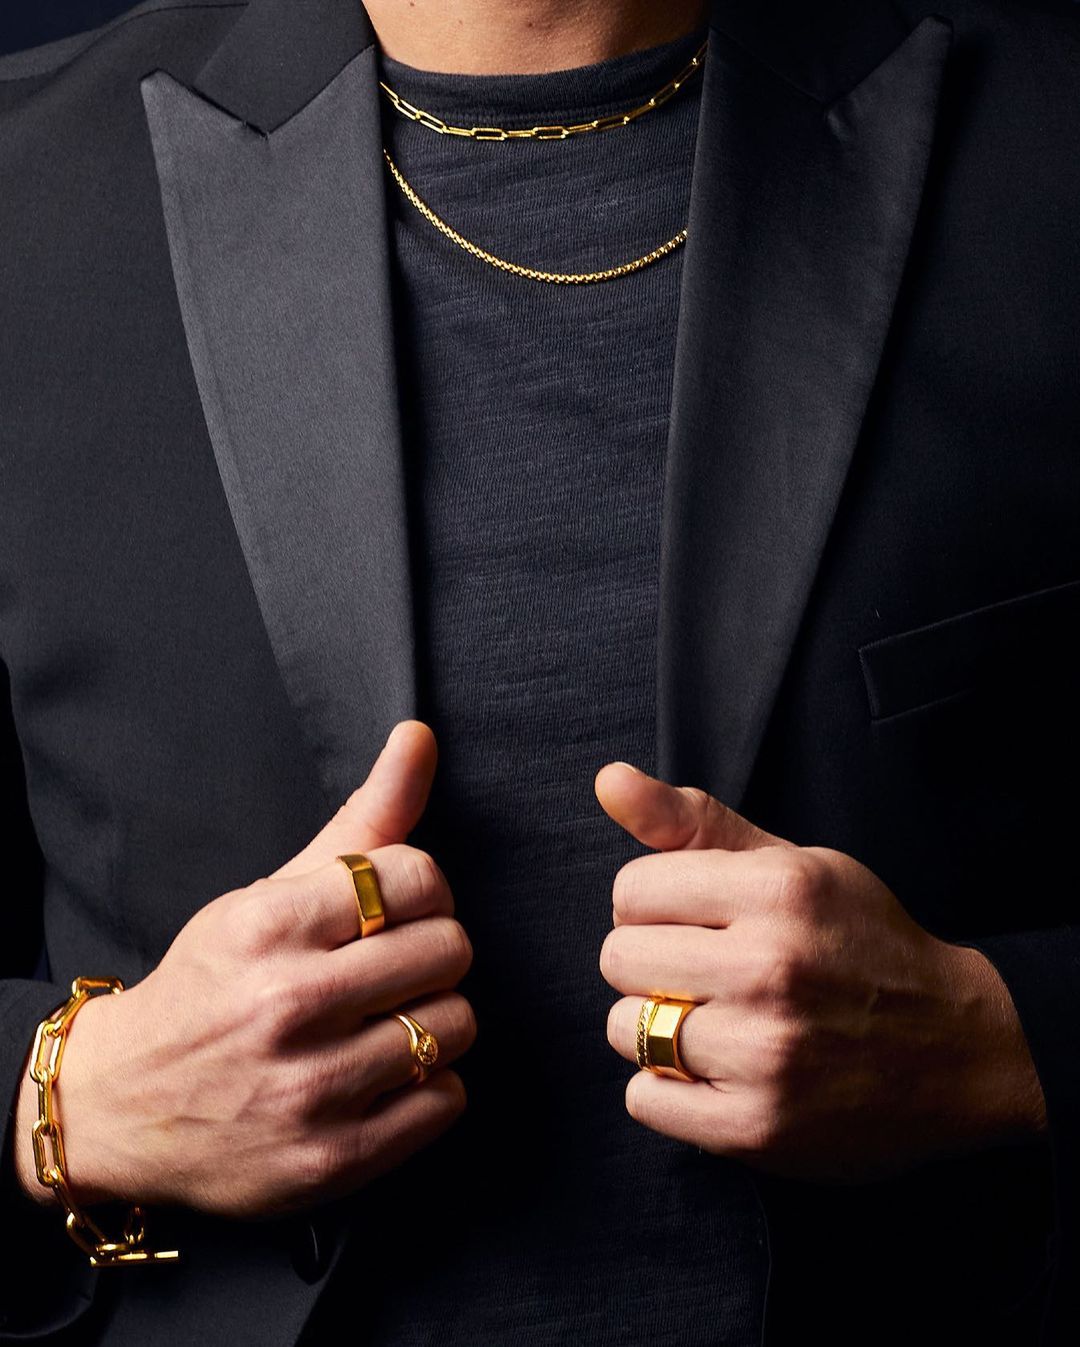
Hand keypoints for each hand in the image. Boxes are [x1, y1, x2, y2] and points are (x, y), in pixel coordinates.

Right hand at [14, 721, 475, 1217]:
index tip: (394, 911)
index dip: (421, 890)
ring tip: (388, 1021)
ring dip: (436, 1019)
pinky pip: (446, 1100)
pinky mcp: (331, 1158)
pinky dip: (430, 1083)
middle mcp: (288, 1004)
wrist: (122, 1104)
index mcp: (269, 925)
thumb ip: (362, 818)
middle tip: (394, 966)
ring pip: (456, 1025)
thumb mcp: (268, 893)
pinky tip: (384, 1074)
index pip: (418, 876)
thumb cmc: (211, 983)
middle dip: (433, 951)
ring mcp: (310, 1089)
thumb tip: (419, 735)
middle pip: (450, 950)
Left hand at [595, 762, 1046, 1181]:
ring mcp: (766, 1052)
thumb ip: (693, 820)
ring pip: (625, 1029)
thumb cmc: (861, 942)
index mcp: (778, 890)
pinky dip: (667, 1090)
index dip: (653, 906)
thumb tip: (608, 779)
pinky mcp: (760, 1126)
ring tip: (713, 1022)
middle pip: (618, 958)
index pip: (631, 890)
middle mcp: (771, 967)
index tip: (693, 922)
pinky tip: (716, 1072)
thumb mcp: (792, 863)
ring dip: (656, 1028)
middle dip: (649, 963)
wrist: (961, 1046)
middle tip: (702, 974)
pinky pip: (644, 1099)